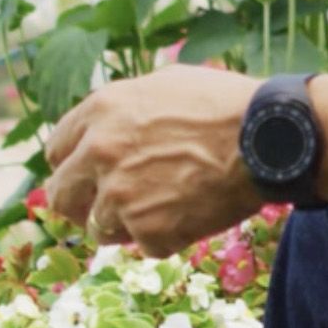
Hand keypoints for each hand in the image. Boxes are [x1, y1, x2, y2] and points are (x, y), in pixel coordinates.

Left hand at [45, 66, 265, 257]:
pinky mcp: (147, 231)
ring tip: (166, 207)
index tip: (91, 174)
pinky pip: (144, 244)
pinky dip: (167, 235)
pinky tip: (194, 213)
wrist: (271, 138)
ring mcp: (119, 196)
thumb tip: (104, 126)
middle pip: (60, 196)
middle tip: (112, 204)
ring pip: (98, 227)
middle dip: (84, 201)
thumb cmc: (227, 104)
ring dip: (126, 223)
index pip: (56, 151)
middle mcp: (98, 152)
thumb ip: (125, 106)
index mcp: (100, 111)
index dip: (74, 164)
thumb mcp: (168, 83)